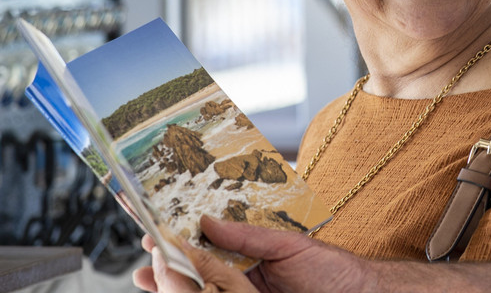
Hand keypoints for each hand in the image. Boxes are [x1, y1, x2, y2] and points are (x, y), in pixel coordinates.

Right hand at [133, 217, 365, 292]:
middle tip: (145, 257)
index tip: (153, 236)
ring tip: (149, 277)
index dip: (179, 244)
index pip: (207, 250)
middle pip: (195, 276)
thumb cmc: (331, 270)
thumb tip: (206, 219)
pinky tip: (175, 292)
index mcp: (249, 260)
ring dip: (171, 287)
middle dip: (165, 269)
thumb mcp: (288, 244)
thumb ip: (247, 234)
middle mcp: (241, 283)